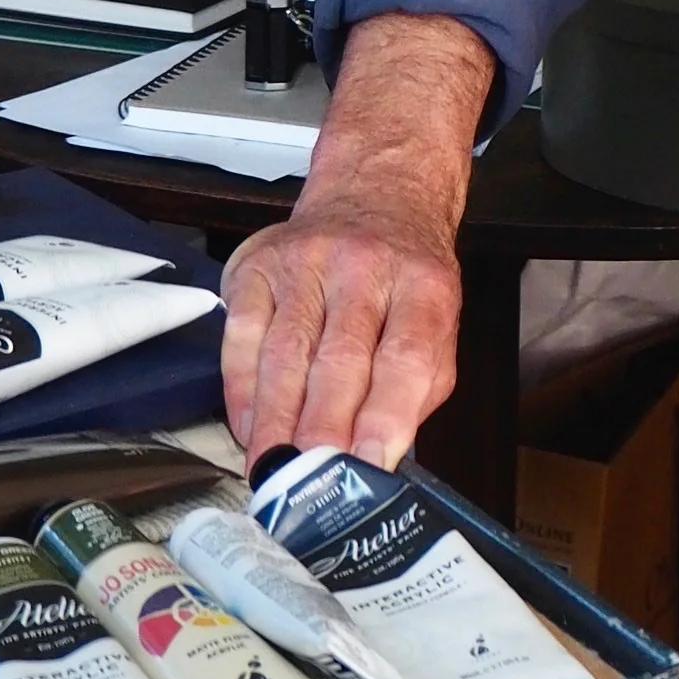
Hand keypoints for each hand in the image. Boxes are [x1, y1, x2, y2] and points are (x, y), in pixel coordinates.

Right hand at [220, 11, 490, 471]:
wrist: (377, 192)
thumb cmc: (405, 279)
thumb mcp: (437, 322)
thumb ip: (416, 390)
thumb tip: (382, 461)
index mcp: (424, 286)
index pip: (407, 356)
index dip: (386, 416)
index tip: (368, 467)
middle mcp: (366, 268)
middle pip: (339, 359)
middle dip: (322, 430)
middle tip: (308, 486)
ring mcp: (308, 262)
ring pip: (285, 353)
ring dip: (276, 420)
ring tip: (271, 471)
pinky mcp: (258, 265)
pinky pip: (242, 337)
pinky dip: (241, 391)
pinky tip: (248, 429)